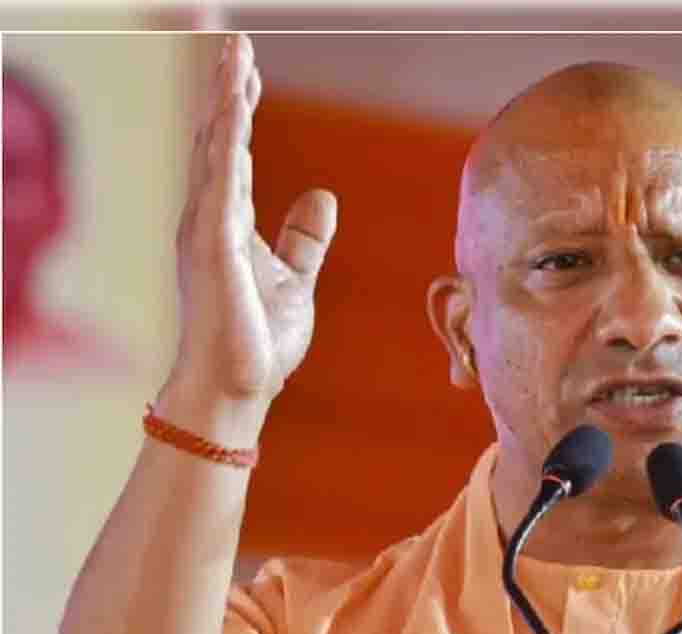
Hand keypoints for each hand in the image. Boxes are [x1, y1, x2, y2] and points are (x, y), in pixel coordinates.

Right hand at [170, 33, 336, 403]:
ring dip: (226, 103)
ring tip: (234, 56)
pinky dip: (228, 148)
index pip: (234, 152)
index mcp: (227, 223)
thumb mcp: (294, 279)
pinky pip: (222, 186)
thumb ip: (304, 240)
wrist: (238, 389)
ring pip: (218, 152)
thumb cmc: (258, 342)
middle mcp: (209, 219)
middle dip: (227, 90)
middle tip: (236, 43)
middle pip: (219, 140)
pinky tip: (234, 113)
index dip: (240, 109)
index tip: (249, 68)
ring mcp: (207, 232)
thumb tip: (321, 197)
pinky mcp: (213, 250)